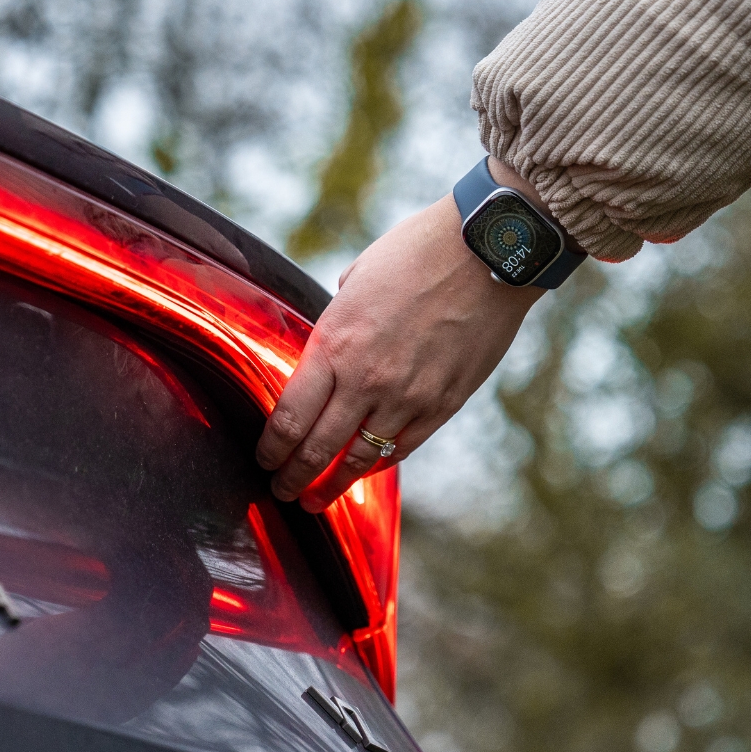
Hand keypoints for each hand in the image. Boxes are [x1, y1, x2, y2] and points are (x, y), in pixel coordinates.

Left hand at [257, 161, 548, 512]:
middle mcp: (366, 380)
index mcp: (335, 345)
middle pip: (317, 448)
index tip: (264, 460)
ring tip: (317, 500)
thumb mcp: (354, 283)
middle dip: (293, 477)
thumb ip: (337, 326)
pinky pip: (403, 447)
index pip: (289, 417)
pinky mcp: (444, 403)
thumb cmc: (415, 253)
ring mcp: (407, 397)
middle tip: (281, 491)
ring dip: (334, 485)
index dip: (272, 448)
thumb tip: (327, 349)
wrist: (487, 251)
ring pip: (360, 458)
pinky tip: (366, 471)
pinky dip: (380, 463)